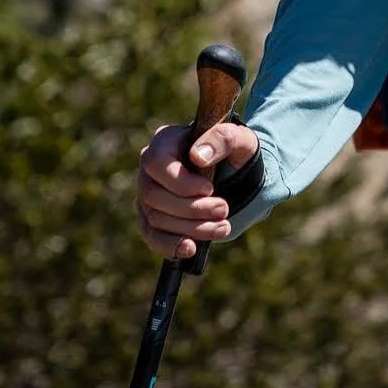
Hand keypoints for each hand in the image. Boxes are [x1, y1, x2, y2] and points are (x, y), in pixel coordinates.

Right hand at [136, 118, 258, 260]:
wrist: (236, 173)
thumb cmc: (234, 150)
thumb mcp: (239, 138)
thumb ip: (223, 139)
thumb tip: (198, 156)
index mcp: (165, 141)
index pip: (157, 163)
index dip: (181, 182)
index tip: (210, 189)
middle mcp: (150, 169)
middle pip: (154, 195)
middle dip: (191, 209)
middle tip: (223, 209)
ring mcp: (148, 195)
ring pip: (156, 218)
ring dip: (190, 228)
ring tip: (222, 227)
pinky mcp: (153, 218)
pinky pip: (152, 236)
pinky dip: (170, 246)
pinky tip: (191, 249)